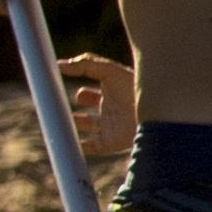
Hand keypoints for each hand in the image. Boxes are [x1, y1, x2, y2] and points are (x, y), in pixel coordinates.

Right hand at [57, 49, 136, 165]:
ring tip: (58, 122)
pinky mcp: (110, 142)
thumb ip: (85, 65)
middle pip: (85, 114)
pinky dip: (78, 146)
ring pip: (86, 131)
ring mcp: (109, 127)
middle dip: (71, 113)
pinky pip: (90, 147)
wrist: (153, 114)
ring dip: (72, 127)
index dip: (78, 94)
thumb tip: (59, 64)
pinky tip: (66, 139)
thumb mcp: (109, 71)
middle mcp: (109, 111)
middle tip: (58, 110)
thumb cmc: (134, 88)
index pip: (88, 95)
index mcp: (110, 94)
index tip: (64, 95)